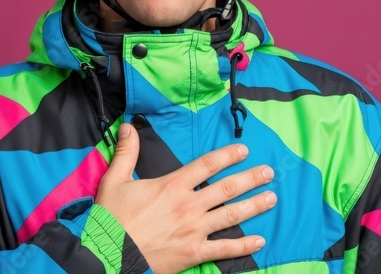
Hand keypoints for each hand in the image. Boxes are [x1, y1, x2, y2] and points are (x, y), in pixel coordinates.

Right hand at [96, 123, 276, 273]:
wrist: (109, 251)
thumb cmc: (112, 217)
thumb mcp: (115, 180)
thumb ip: (126, 152)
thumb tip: (127, 126)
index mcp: (172, 186)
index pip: (207, 165)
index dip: (227, 156)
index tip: (244, 151)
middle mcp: (188, 206)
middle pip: (227, 188)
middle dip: (251, 178)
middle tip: (269, 172)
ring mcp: (194, 230)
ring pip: (232, 215)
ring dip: (254, 206)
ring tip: (272, 198)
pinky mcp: (194, 252)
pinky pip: (224, 249)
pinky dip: (243, 245)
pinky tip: (259, 240)